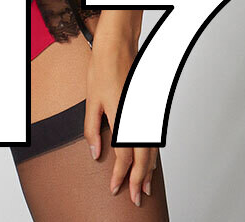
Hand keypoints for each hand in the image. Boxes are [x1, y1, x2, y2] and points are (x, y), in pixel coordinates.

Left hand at [84, 35, 158, 205]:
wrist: (118, 45)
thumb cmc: (103, 69)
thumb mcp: (90, 101)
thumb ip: (92, 130)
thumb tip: (95, 153)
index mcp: (122, 118)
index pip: (123, 157)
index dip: (120, 176)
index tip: (115, 189)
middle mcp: (138, 118)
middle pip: (143, 159)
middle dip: (139, 181)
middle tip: (136, 199)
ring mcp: (146, 113)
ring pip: (152, 150)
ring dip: (149, 170)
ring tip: (145, 187)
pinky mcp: (149, 108)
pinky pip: (154, 138)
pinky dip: (152, 154)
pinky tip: (149, 161)